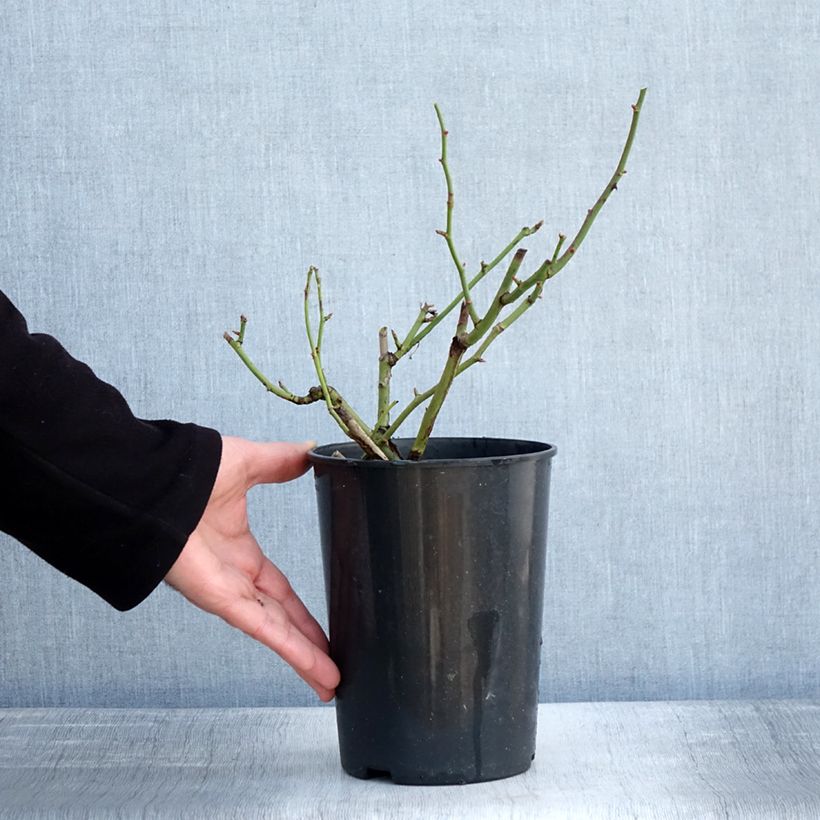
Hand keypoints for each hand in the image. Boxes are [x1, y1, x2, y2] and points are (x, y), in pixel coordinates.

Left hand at [164, 436, 338, 700]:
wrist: (154, 480)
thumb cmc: (189, 471)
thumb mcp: (249, 462)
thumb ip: (282, 461)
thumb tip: (311, 450)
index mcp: (240, 554)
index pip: (279, 591)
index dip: (302, 612)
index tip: (325, 628)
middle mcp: (234, 580)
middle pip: (280, 621)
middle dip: (307, 645)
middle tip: (334, 670)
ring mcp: (227, 592)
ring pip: (275, 633)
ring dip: (304, 658)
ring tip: (332, 684)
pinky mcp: (220, 599)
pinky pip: (263, 629)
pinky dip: (291, 650)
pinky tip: (316, 669)